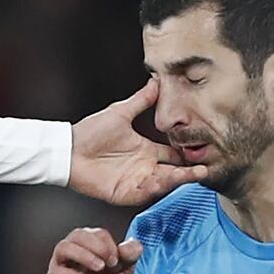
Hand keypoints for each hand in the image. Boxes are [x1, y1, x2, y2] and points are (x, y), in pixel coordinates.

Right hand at [44, 228, 143, 273]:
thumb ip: (130, 258)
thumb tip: (135, 246)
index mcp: (88, 245)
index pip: (96, 233)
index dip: (108, 244)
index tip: (117, 260)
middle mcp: (72, 250)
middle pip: (78, 234)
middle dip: (97, 246)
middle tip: (111, 262)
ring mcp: (59, 264)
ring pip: (63, 248)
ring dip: (84, 255)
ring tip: (99, 268)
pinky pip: (56, 272)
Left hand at [69, 80, 206, 205]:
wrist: (68, 150)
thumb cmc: (91, 132)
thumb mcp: (120, 112)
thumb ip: (141, 100)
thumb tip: (156, 80)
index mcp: (146, 149)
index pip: (173, 154)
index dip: (187, 154)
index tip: (203, 150)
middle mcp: (145, 167)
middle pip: (173, 172)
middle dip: (189, 172)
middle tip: (205, 169)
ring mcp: (136, 181)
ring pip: (163, 184)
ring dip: (176, 181)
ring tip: (190, 176)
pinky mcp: (124, 193)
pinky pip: (144, 193)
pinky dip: (153, 188)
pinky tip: (161, 181)